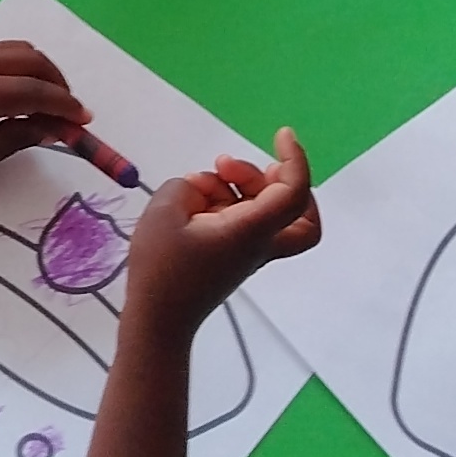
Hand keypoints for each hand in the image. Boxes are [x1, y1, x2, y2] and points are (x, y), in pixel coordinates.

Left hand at [0, 40, 90, 177]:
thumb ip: (19, 136)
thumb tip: (52, 127)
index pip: (36, 91)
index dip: (64, 105)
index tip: (83, 121)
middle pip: (32, 60)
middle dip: (58, 83)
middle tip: (69, 111)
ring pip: (19, 49)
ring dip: (42, 70)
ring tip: (50, 100)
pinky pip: (4, 52)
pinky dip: (24, 66)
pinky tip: (25, 91)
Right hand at [118, 129, 320, 343]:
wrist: (158, 321)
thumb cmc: (162, 269)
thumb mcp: (165, 212)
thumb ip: (188, 186)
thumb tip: (206, 189)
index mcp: (251, 230)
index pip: (295, 192)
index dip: (296, 159)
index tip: (282, 135)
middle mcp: (259, 242)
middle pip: (297, 208)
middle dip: (269, 176)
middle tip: (228, 168)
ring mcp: (249, 252)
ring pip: (268, 210)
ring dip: (241, 186)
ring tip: (202, 184)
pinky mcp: (233, 256)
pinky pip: (244, 220)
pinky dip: (227, 203)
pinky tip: (196, 202)